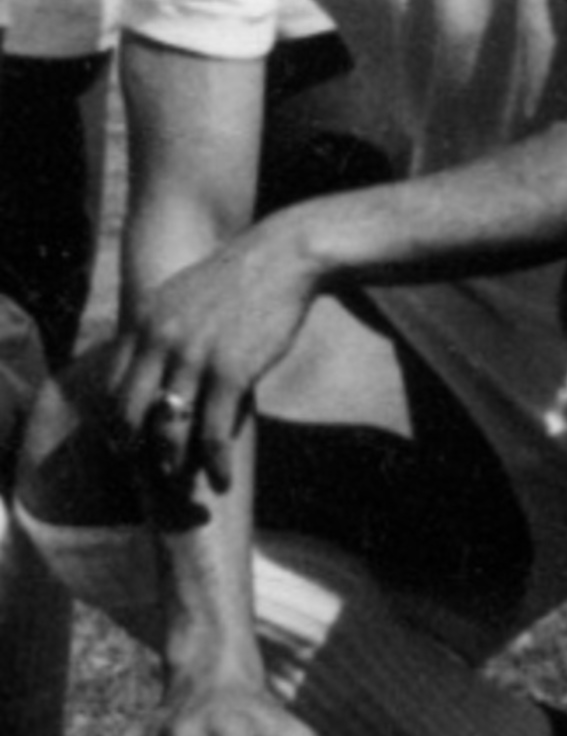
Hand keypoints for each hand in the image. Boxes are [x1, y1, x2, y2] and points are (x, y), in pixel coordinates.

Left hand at [110, 218, 317, 490]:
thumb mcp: (184, 293)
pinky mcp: (231, 372)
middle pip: (130, 409)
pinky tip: (221, 478)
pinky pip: (212, 432)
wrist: (283, 256)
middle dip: (133, 446)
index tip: (124, 439)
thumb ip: (162, 327)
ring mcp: (194, 356)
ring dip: (172, 462)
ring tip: (181, 480)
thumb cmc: (239, 279)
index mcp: (146, 318)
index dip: (116, 417)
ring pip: (169, 427)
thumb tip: (155, 364)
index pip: (114, 381)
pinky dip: (214, 462)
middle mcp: (161, 338)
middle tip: (144, 467)